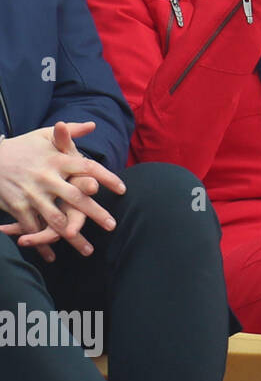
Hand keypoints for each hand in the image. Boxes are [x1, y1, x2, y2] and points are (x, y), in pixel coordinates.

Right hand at [0, 122, 124, 259]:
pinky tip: (52, 255)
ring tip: (88, 249)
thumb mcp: (43, 135)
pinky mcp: (17, 206)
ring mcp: (31, 193)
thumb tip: (93, 125)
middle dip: (95, 213)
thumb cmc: (20, 147)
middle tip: (112, 225)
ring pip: (56, 219)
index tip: (122, 189)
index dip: (107, 178)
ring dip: (72, 236)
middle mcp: (46, 177)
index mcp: (56, 160)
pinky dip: (42, 243)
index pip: (88, 167)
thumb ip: (70, 132)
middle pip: (76, 198)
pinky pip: (32, 228)